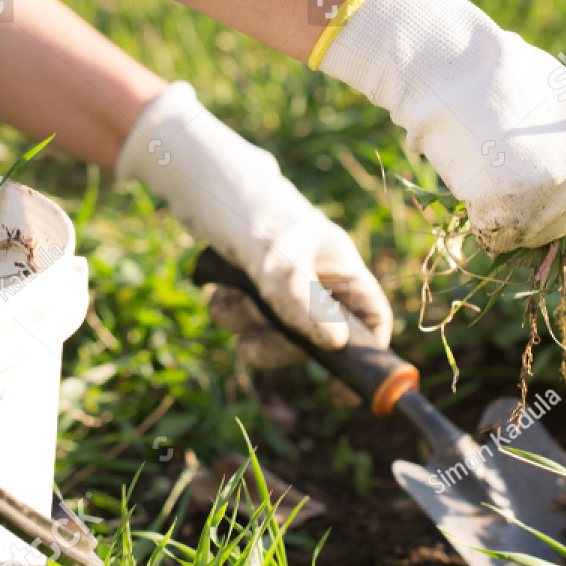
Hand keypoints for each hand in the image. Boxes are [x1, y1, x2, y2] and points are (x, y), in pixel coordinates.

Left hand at [115, 82, 391, 365]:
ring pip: (276, 330)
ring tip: (229, 300)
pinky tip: (218, 289)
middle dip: (281, 345)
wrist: (195, 175)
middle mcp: (316, 276)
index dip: (363, 355)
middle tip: (253, 345)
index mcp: (339, 265)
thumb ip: (303, 300)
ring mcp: (283, 280)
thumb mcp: (275, 256)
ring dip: (248, 326)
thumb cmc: (246, 204)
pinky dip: (230, 311)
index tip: (337, 390)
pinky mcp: (251, 281)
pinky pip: (247, 317)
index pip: (371, 317)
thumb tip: (336, 344)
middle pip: (317, 337)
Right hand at [315, 0, 565, 260]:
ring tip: (489, 165)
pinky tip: (474, 176)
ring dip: (508, 217)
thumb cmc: (503, 78)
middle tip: (516, 187)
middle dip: (547, 225)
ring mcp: (556, 195)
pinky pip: (495, 238)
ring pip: (531, 240)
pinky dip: (479, 218)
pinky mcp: (514, 209)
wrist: (455, 65)